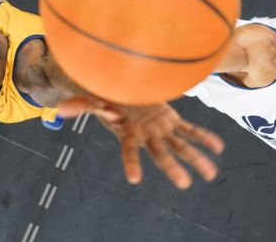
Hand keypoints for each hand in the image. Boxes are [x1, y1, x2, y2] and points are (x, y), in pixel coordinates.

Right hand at [58, 96, 223, 188]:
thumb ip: (81, 104)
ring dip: (196, 158)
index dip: (131, 162)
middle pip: (161, 153)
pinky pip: (190, 131)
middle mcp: (147, 135)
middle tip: (184, 183)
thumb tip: (57, 109)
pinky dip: (203, 137)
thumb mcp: (96, 100)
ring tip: (211, 174)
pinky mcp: (172, 121)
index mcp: (128, 132)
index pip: (129, 150)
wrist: (124, 92)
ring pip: (180, 146)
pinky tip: (218, 148)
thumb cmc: (109, 97)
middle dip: (172, 167)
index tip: (134, 180)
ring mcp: (161, 130)